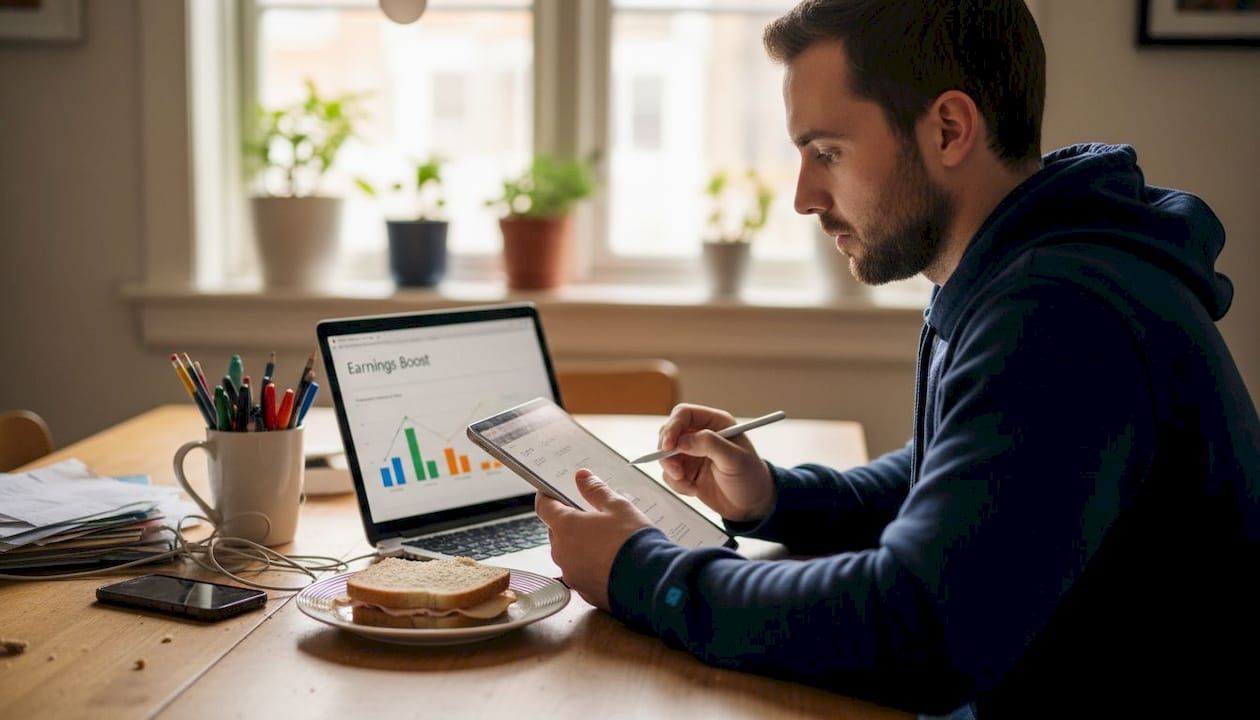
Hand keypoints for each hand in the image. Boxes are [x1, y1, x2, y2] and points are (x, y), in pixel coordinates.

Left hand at [534, 469, 652, 610]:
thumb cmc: (633, 541)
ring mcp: (571, 574)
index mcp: (566, 527)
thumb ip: (596, 490)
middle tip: (594, 519)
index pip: (544, 507)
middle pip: (557, 532)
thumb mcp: (618, 506)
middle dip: (570, 524)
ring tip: (607, 543)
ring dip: (580, 547)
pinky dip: (590, 567)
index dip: (547, 498)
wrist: (650, 580)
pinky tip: (610, 563)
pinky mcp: (583, 591)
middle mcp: (562, 552)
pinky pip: (581, 573)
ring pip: (569, 554)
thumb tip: (582, 477)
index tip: (550, 493)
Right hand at [656, 403, 774, 522]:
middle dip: (668, 453)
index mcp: (716, 423)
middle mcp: (701, 434)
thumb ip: (709, 445)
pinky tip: (693, 489)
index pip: (684, 414)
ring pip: (665, 454)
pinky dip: (676, 484)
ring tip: (689, 484)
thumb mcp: (734, 459)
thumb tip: (682, 441)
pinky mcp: (686, 471)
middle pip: (669, 433)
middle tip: (676, 472)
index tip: (667, 446)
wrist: (751, 506)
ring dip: (672, 471)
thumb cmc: (750, 478)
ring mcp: (692, 453)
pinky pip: (669, 473)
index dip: (672, 427)